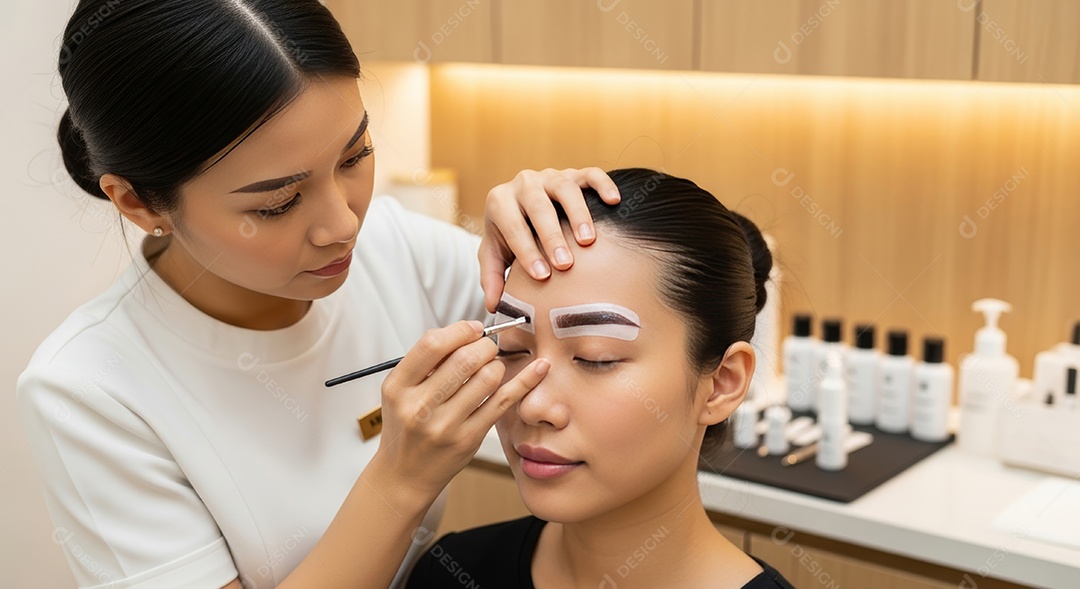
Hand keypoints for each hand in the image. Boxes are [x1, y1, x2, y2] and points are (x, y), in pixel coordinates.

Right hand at [376, 321, 548, 498]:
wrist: (404, 474)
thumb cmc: (405, 427)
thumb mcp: (400, 392)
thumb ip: (427, 361)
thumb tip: (466, 332)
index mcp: (398, 387)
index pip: (432, 344)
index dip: (460, 330)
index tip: (473, 329)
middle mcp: (420, 406)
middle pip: (465, 358)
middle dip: (484, 345)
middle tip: (487, 347)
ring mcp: (445, 425)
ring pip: (488, 377)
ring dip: (497, 364)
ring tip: (491, 368)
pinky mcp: (469, 438)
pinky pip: (503, 402)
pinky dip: (524, 381)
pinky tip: (539, 369)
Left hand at [479, 167, 619, 311]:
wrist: (523, 204)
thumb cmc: (511, 234)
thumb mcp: (495, 254)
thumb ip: (492, 278)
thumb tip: (493, 305)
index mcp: (500, 202)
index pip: (512, 226)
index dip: (526, 251)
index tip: (541, 276)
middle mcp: (523, 184)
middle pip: (538, 206)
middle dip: (552, 236)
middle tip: (565, 264)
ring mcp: (550, 176)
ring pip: (564, 188)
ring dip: (578, 214)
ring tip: (588, 241)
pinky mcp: (574, 173)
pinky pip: (590, 173)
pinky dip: (602, 184)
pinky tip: (614, 201)